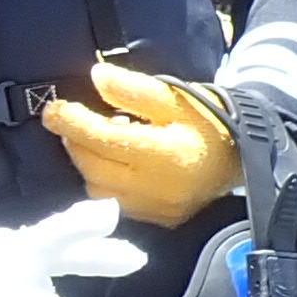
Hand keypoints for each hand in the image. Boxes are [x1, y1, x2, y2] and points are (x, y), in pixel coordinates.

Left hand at [40, 62, 238, 227]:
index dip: (73, 122)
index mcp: (165, 154)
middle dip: (75, 142)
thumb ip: (134, 89)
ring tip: (93, 138)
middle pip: (95, 168)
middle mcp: (158, 189)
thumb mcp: (175, 96)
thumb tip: (95, 76)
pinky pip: (114, 203)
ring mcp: (156, 209)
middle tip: (69, 119)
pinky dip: (102, 181)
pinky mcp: (157, 220)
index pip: (105, 139)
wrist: (243, 156)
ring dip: (86, 163)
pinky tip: (109, 161)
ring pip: (99, 190)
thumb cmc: (207, 121)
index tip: (52, 109)